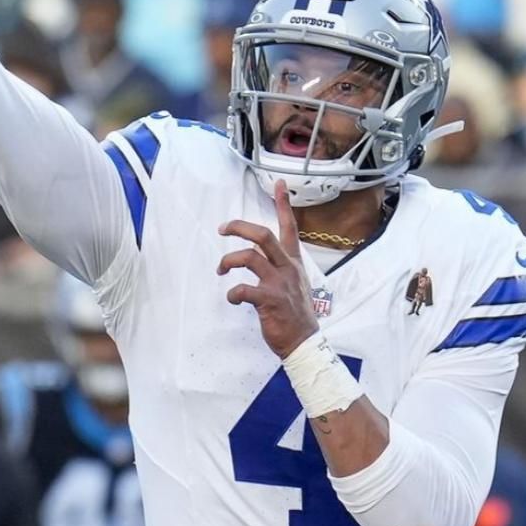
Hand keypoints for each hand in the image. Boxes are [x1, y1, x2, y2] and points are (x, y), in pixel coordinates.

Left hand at [219, 181, 320, 358]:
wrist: (304, 341)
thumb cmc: (295, 314)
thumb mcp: (296, 284)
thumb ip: (282, 268)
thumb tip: (263, 259)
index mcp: (293, 262)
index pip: (289, 227)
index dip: (284, 204)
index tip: (279, 183)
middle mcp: (287, 268)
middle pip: (262, 235)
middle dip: (239, 227)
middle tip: (223, 228)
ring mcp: (279, 283)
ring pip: (249, 257)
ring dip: (229, 261)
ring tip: (221, 270)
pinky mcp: (269, 300)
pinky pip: (243, 289)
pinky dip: (232, 293)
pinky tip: (233, 299)